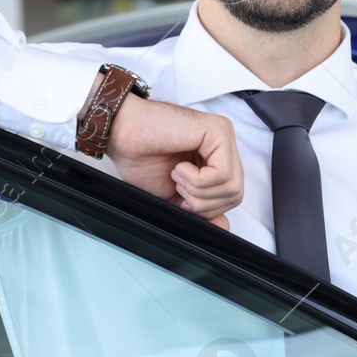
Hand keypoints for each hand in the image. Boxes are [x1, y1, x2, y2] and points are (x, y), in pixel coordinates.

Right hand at [107, 95, 242, 228]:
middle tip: (178, 186)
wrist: (121, 134)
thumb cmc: (141, 157)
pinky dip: (198, 180)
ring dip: (198, 190)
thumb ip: (201, 209)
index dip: (206, 208)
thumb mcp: (175, 195)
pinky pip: (224, 173)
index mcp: (215, 159)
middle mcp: (223, 146)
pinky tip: (179, 167)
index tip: (182, 197)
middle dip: (203, 203)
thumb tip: (225, 225)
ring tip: (177, 174)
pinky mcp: (219, 131)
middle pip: (235, 194)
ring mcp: (223, 136)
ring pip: (232, 186)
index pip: (231, 196)